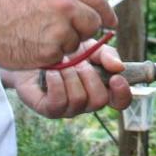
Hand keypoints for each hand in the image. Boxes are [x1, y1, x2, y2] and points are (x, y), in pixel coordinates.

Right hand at [0, 0, 117, 69]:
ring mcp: (61, 27)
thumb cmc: (0, 1)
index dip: (105, 12)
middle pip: (92, 23)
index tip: (110, 22)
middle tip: (63, 32)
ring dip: (62, 44)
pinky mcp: (53, 49)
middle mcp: (66, 3)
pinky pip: (60, 57)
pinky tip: (29, 44)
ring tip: (34, 33)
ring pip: (76, 42)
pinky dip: (48, 55)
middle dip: (83, 31)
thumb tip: (86, 5)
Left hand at [6, 42, 132, 117]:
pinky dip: (56, 82)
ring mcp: (67, 108)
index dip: (123, 93)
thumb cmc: (65, 50)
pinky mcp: (48, 109)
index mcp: (100, 88)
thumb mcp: (90, 47)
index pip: (120, 102)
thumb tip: (119, 67)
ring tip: (62, 63)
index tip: (116, 77)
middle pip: (100, 101)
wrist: (33, 50)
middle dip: (90, 77)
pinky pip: (58, 102)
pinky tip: (52, 70)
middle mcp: (86, 102)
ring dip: (70, 76)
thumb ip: (107, 55)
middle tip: (79, 62)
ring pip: (79, 100)